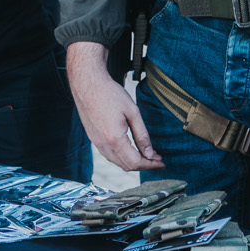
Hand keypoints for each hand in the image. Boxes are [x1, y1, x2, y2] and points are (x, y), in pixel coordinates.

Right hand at [67, 41, 163, 171]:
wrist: (87, 84)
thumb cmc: (110, 94)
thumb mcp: (132, 112)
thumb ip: (142, 135)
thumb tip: (150, 153)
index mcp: (114, 139)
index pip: (135, 162)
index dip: (150, 164)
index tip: (162, 163)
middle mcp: (103, 145)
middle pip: (127, 166)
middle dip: (144, 164)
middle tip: (158, 159)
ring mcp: (96, 143)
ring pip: (118, 162)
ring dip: (133, 162)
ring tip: (147, 154)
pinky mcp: (93, 139)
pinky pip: (110, 155)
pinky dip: (123, 157)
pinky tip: (132, 149)